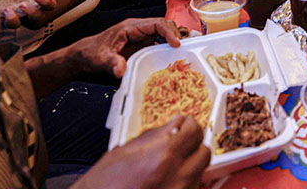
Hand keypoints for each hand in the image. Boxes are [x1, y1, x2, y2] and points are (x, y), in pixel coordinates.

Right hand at [2, 0, 65, 29]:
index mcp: (16, 14)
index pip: (14, 23)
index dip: (12, 20)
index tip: (7, 10)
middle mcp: (31, 10)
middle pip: (36, 18)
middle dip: (31, 13)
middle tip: (23, 5)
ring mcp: (41, 0)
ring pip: (48, 6)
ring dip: (45, 2)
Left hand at [71, 18, 180, 77]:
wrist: (84, 55)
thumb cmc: (91, 53)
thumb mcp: (100, 59)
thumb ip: (111, 63)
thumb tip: (121, 71)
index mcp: (131, 27)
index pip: (156, 24)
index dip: (169, 32)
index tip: (177, 44)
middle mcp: (138, 29)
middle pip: (164, 25)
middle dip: (176, 34)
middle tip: (186, 48)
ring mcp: (141, 36)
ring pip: (164, 32)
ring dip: (174, 39)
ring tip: (185, 50)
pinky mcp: (141, 44)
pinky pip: (159, 42)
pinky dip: (168, 47)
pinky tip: (174, 56)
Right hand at [74, 115, 209, 188]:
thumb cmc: (102, 183)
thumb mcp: (125, 150)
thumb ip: (155, 135)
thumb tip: (175, 124)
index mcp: (163, 156)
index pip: (195, 131)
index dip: (190, 126)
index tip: (185, 126)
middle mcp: (177, 177)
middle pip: (204, 153)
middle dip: (193, 147)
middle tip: (180, 146)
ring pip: (199, 173)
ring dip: (188, 167)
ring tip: (169, 168)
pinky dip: (183, 183)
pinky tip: (167, 182)